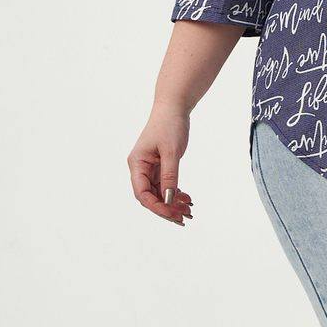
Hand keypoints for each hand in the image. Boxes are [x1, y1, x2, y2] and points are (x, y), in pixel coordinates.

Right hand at [127, 104, 193, 226]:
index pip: (142, 193)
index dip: (157, 206)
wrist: (174, 107)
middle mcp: (140, 168)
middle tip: (183, 218)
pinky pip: (166, 185)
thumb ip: (169, 176)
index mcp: (137, 164)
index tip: (173, 214)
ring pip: (159, 192)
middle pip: (150, 196)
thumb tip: (168, 199)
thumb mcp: (171, 152)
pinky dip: (175, 193)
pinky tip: (187, 199)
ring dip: (172, 203)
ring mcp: (150, 168)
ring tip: (188, 211)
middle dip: (166, 209)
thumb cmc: (169, 125)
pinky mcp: (160, 166)